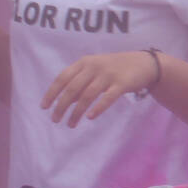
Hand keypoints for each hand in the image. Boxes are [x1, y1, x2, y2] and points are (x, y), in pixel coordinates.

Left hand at [41, 51, 159, 127]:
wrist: (143, 63)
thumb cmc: (115, 69)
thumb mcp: (94, 71)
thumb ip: (80, 83)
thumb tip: (64, 101)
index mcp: (84, 63)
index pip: (62, 78)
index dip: (52, 93)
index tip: (44, 107)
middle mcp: (94, 67)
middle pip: (72, 89)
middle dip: (61, 106)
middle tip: (55, 120)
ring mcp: (108, 75)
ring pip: (87, 95)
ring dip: (76, 112)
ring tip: (70, 124)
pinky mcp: (121, 84)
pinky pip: (107, 97)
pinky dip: (98, 108)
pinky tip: (90, 117)